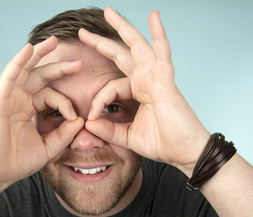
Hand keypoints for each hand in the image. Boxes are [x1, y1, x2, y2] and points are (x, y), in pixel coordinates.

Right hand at [0, 36, 83, 187]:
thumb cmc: (17, 162)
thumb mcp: (47, 147)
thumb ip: (64, 134)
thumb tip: (80, 120)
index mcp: (29, 109)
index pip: (50, 95)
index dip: (65, 102)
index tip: (75, 116)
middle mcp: (19, 100)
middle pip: (40, 76)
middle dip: (59, 67)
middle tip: (79, 62)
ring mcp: (8, 98)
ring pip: (24, 70)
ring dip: (38, 54)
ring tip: (53, 41)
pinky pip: (9, 77)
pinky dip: (18, 61)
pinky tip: (30, 48)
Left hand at [79, 7, 209, 175]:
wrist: (184, 152)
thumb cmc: (162, 142)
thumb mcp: (127, 136)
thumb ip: (108, 129)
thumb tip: (88, 123)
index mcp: (138, 92)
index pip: (110, 86)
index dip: (97, 100)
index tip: (90, 117)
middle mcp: (146, 80)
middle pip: (122, 54)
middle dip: (102, 42)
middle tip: (84, 32)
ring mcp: (156, 78)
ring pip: (138, 47)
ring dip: (124, 28)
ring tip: (109, 12)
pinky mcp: (166, 81)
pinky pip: (162, 54)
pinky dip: (159, 35)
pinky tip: (154, 17)